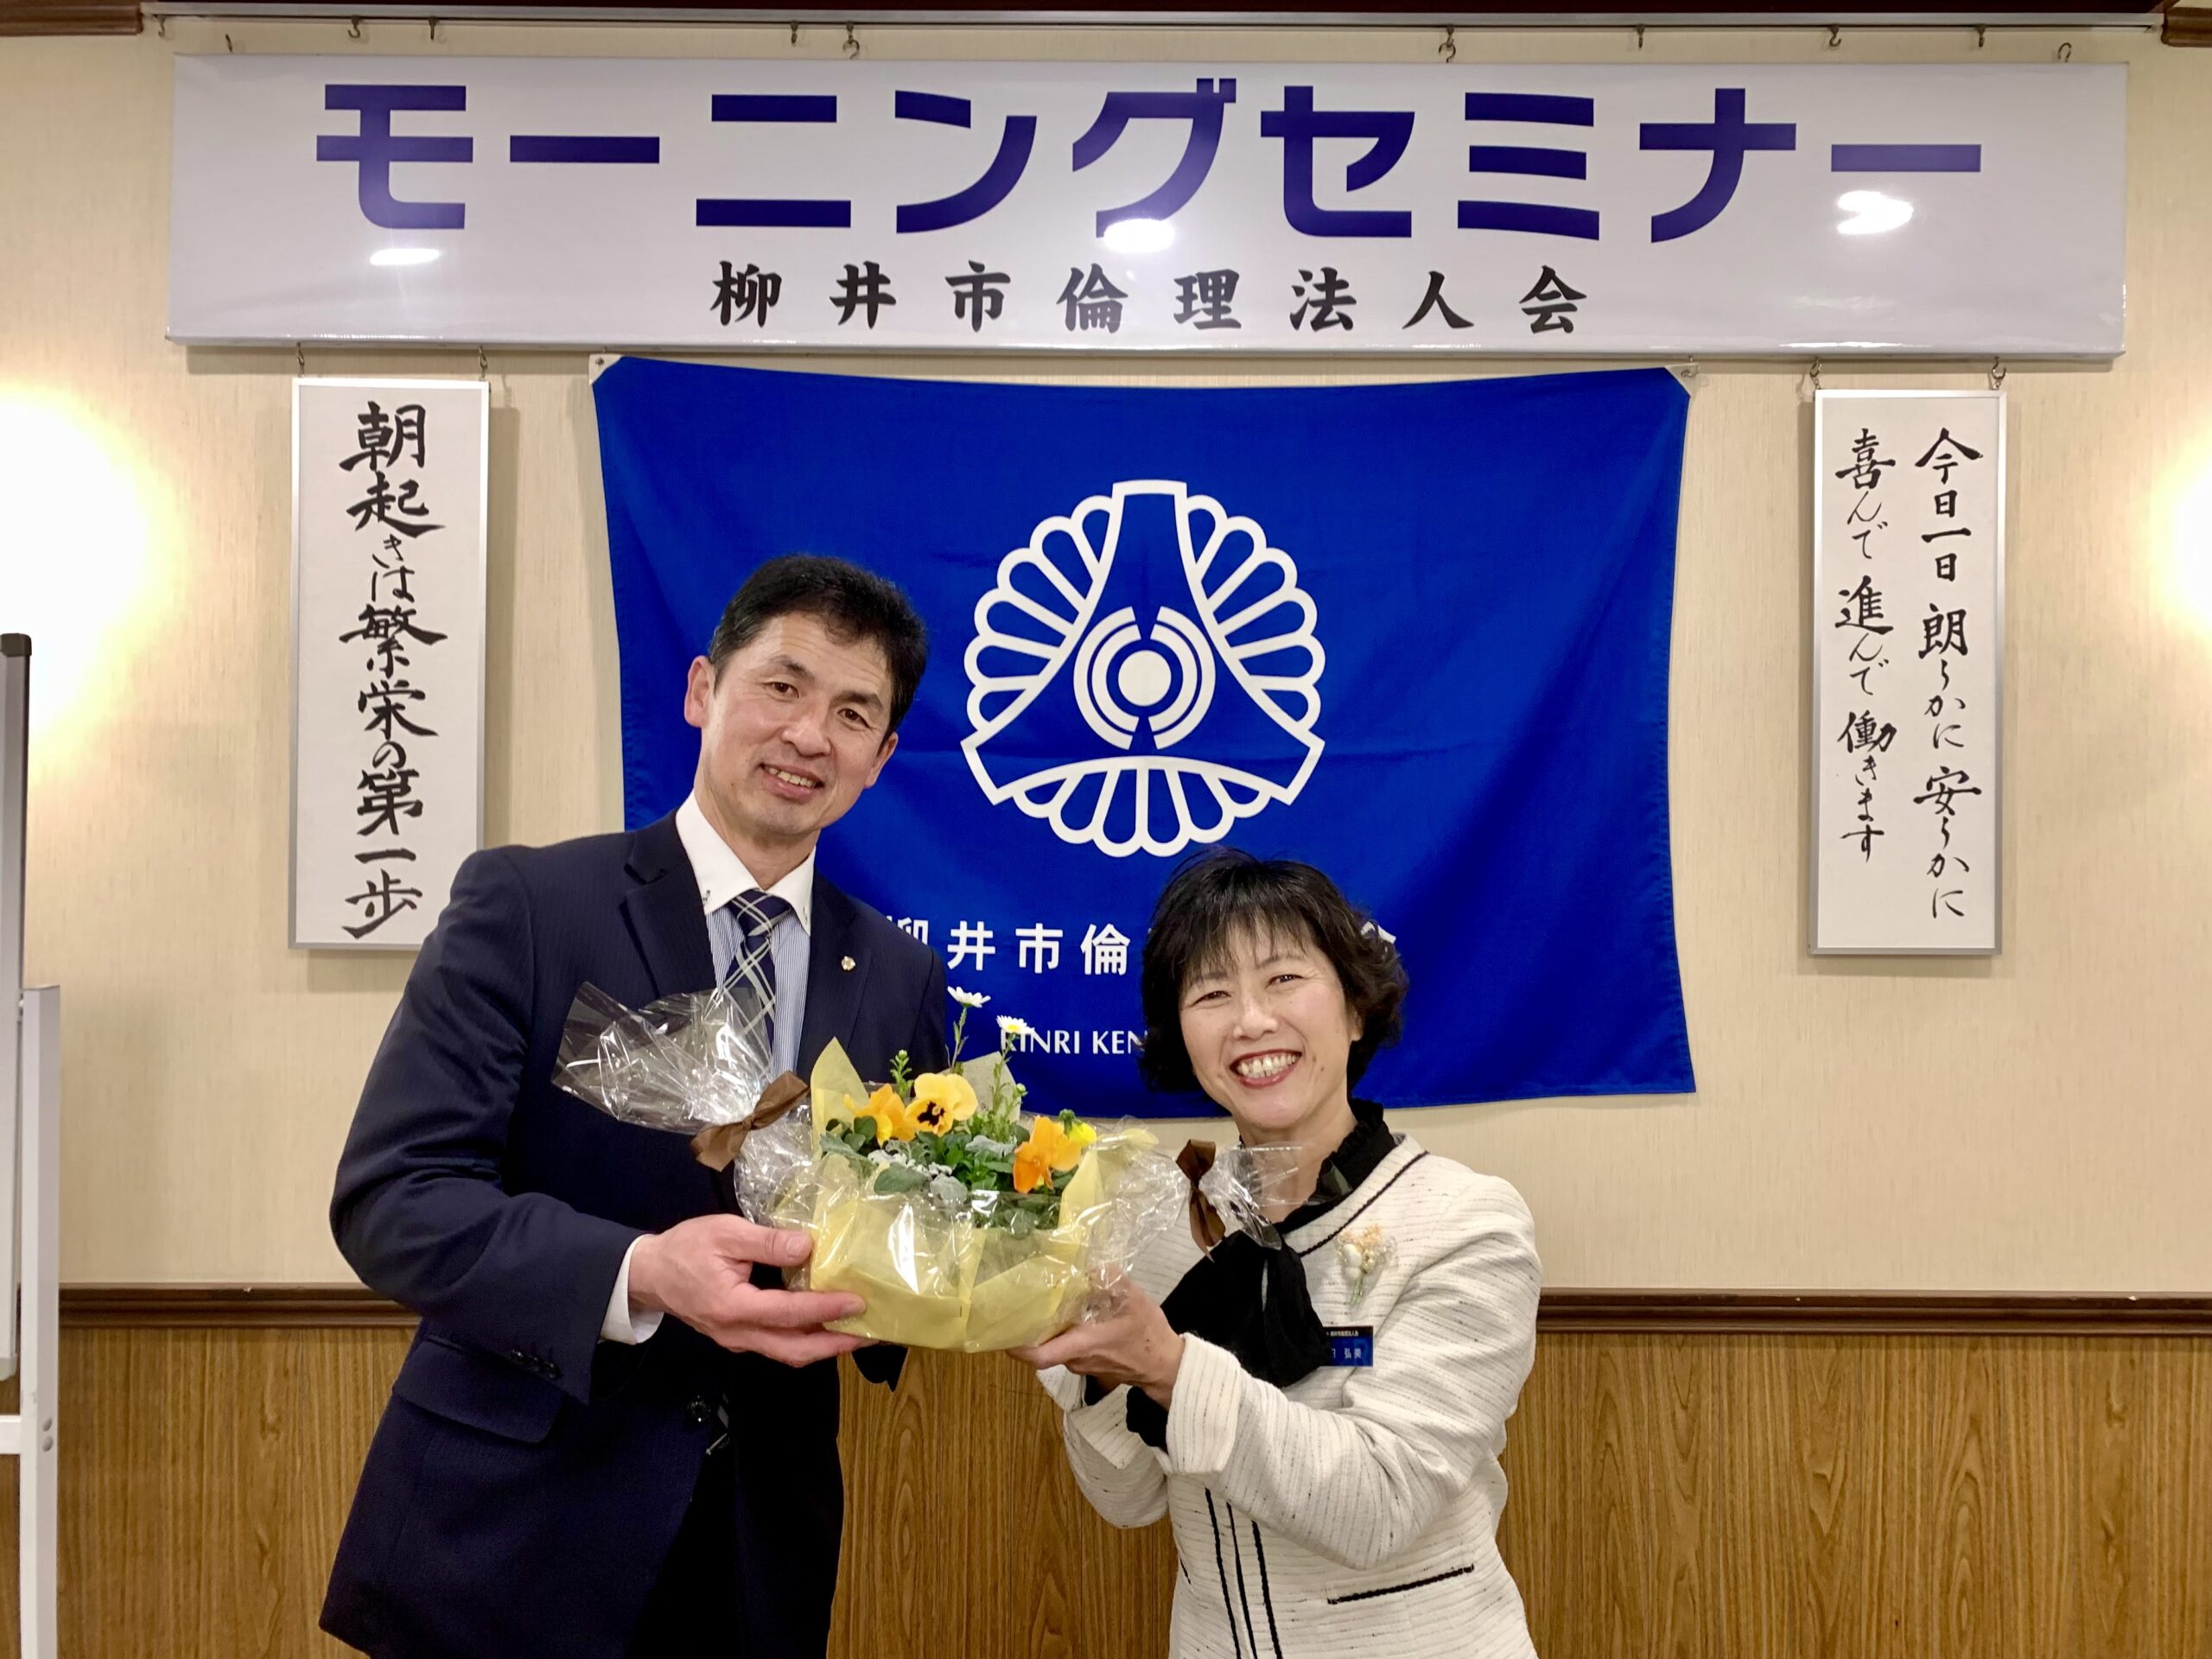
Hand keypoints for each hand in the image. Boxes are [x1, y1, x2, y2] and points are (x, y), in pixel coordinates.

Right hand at [628, 1214, 866, 1367]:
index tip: (857, 1302)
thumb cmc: (685, 1249)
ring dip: (824, 1346)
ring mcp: (737, 1340)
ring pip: (787, 1353)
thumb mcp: (725, 1234)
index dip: (825, 1309)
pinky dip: (805, 1340)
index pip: (789, 1313)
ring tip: (857, 1333)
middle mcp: (738, 1334)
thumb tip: (808, 1247)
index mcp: (734, 1308)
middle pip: (794, 1350)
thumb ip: (767, 1242)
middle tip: (871, 1332)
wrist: (648, 1274)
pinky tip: (824, 1325)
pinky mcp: (738, 1337)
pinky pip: (777, 1345)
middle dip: (836, 1344)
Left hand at [1014, 1275, 1184, 1407]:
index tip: (1002, 1328)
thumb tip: (1087, 1263)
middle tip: (1017, 1300)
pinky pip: (1066, 1346)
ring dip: (1046, 1327)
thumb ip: (1110, 1279)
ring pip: (1054, 1346)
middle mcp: (1075, 1358)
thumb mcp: (1133, 1300)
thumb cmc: (1148, 1335)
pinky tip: (1065, 1310)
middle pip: (1041, 1347)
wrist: (1165, 1365)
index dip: (1016, 1346)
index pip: (1039, 1356)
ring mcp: (1081, 1363)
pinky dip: (1061, 1331)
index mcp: (1082, 1345)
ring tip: (1039, 1299)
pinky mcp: (1087, 1361)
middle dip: (1028, 1327)